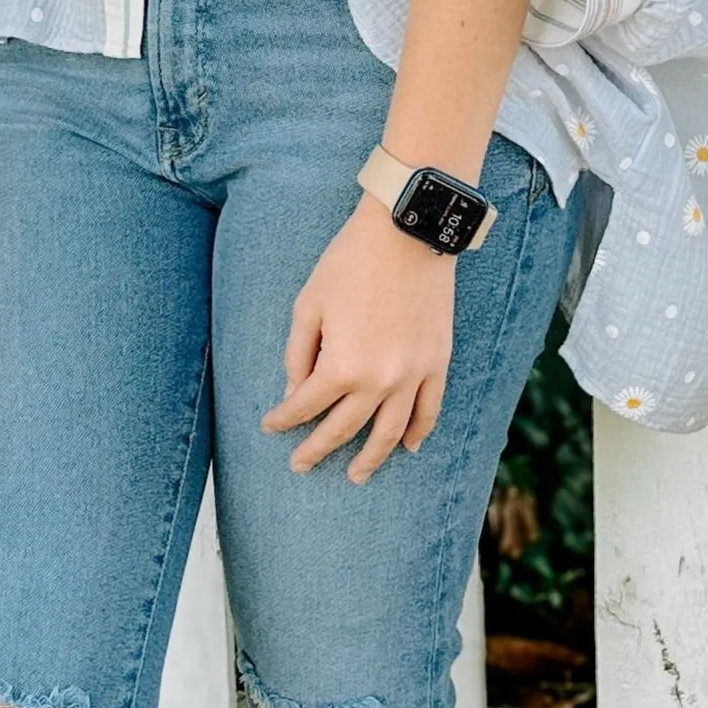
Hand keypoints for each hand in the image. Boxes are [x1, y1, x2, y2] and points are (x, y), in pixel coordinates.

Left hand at [261, 192, 456, 482]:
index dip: (283, 419)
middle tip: (301, 465)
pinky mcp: (438, 362)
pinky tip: (407, 447)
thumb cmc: (350, 262)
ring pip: (390, 432)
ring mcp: (412, 375)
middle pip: (343, 429)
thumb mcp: (309, 303)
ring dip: (371, 458)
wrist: (407, 232)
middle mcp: (377, 381)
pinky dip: (418, 432)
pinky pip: (429, 410)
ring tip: (356, 476)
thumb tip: (295, 392)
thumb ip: (298, 353)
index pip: (305, 406)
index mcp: (340, 366)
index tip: (270, 425)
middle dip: (317, 450)